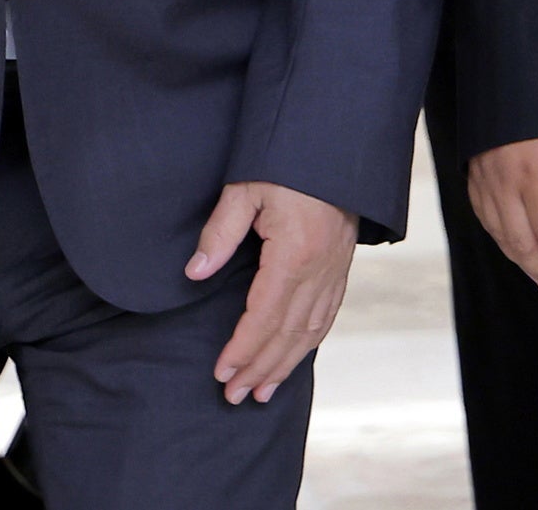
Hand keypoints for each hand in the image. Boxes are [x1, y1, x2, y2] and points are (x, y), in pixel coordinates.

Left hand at [188, 181, 356, 404]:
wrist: (336, 140)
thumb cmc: (287, 160)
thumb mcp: (245, 189)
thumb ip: (219, 233)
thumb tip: (195, 272)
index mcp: (294, 254)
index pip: (264, 317)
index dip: (242, 350)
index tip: (222, 373)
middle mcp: (320, 269)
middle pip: (288, 333)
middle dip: (260, 369)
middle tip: (234, 396)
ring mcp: (335, 268)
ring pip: (312, 330)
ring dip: (286, 364)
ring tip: (263, 392)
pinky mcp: (342, 264)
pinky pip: (328, 313)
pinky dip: (310, 342)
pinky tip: (295, 356)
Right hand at [466, 134, 537, 297]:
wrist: (508, 60)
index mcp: (536, 175)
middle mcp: (505, 182)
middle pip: (523, 244)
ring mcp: (485, 177)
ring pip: (501, 234)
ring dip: (523, 261)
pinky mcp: (475, 169)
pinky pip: (484, 215)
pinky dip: (501, 238)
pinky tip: (514, 245)